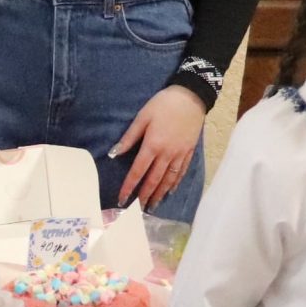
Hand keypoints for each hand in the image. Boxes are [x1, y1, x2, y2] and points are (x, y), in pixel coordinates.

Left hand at [112, 85, 206, 207]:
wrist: (191, 96)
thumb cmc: (163, 104)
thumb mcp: (142, 117)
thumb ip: (129, 137)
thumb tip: (114, 154)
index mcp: (153, 145)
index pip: (138, 171)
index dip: (129, 187)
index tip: (121, 199)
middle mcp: (167, 154)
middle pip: (154, 180)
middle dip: (144, 196)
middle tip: (137, 210)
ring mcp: (180, 154)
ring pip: (168, 179)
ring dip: (159, 194)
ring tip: (152, 206)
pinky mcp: (189, 151)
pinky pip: (181, 172)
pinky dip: (175, 183)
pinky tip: (169, 190)